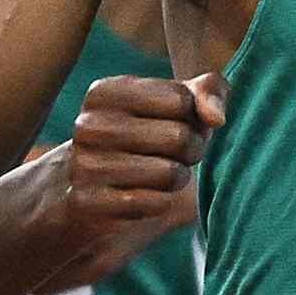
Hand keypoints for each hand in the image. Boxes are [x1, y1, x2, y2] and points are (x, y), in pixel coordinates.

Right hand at [39, 72, 218, 281]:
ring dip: (177, 178)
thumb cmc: (140, 135)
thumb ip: (207, 90)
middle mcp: (89, 125)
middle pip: (179, 137)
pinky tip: (141, 195)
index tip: (173, 123)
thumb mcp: (171, 102)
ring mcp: (84, 166)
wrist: (78, 186)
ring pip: (170, 174)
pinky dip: (160, 202)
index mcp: (104, 91)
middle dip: (191, 150)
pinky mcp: (88, 203)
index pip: (181, 99)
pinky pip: (155, 204)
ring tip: (157, 174)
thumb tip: (217, 118)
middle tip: (173, 154)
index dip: (192, 117)